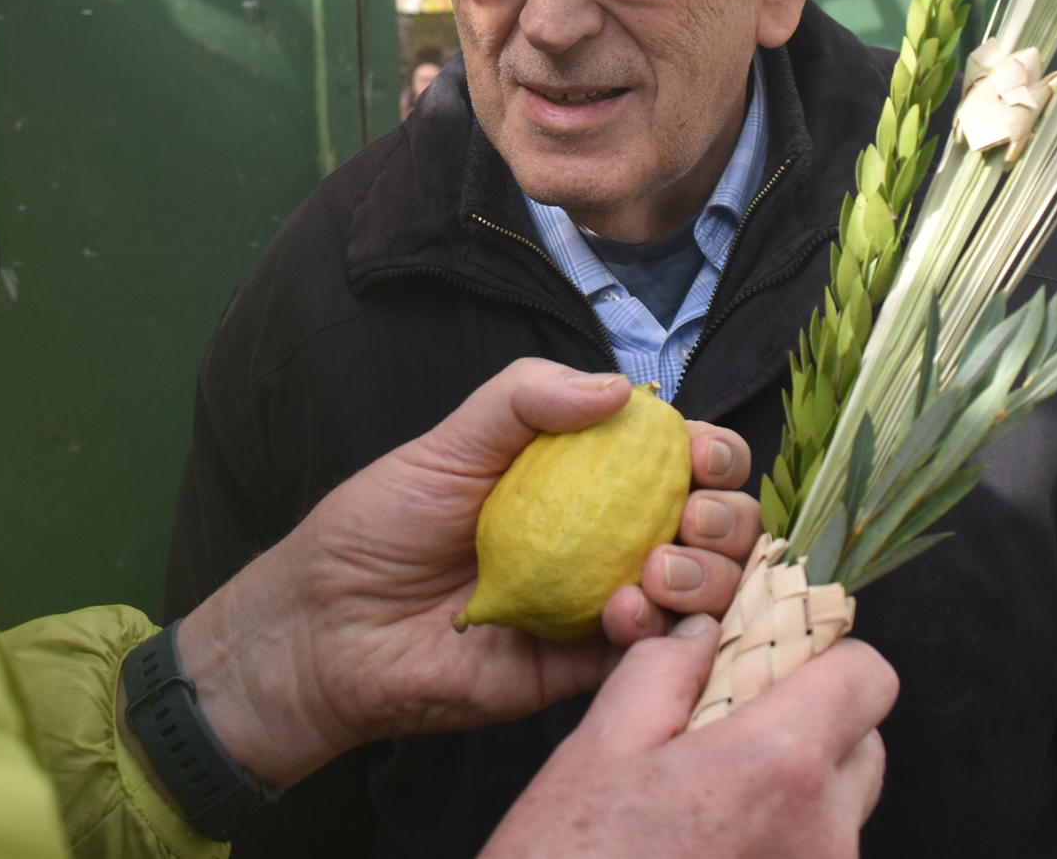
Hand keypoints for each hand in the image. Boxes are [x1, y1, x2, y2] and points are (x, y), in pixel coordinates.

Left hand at [176, 360, 762, 787]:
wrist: (327, 627)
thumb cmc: (379, 526)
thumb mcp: (449, 442)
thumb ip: (526, 399)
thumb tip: (619, 387)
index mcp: (585, 478)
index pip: (679, 459)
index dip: (712, 452)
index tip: (702, 453)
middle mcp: (607, 538)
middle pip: (712, 524)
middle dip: (728, 514)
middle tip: (693, 515)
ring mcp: (600, 604)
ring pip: (703, 591)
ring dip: (707, 572)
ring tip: (660, 567)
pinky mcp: (582, 668)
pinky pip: (650, 654)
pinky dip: (657, 628)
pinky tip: (624, 610)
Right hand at [483, 615, 896, 858]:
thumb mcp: (599, 747)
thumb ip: (664, 671)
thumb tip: (701, 635)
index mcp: (779, 767)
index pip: (869, 679)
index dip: (826, 656)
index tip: (776, 658)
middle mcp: (822, 835)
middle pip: (863, 744)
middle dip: (809, 723)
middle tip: (726, 731)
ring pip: (838, 808)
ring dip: (792, 789)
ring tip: (707, 803)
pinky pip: (812, 857)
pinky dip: (778, 841)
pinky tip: (709, 846)